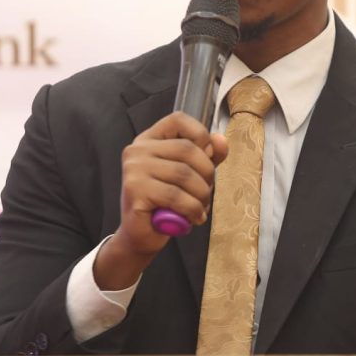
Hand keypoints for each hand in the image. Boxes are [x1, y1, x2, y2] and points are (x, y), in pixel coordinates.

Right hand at [92, 111, 227, 289]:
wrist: (141, 236)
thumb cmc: (166, 203)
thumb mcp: (190, 175)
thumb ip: (206, 156)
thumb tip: (221, 140)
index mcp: (149, 140)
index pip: (178, 119)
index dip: (200, 134)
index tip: (208, 157)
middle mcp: (137, 150)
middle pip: (187, 149)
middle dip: (207, 174)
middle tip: (207, 193)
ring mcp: (134, 169)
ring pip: (184, 174)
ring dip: (202, 195)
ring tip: (201, 207)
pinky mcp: (135, 191)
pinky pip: (176, 196)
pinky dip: (193, 209)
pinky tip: (194, 217)